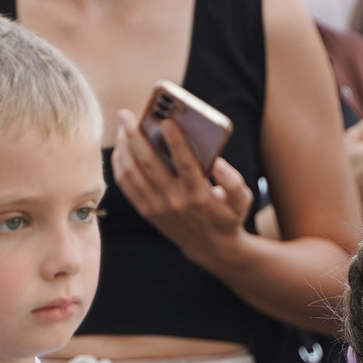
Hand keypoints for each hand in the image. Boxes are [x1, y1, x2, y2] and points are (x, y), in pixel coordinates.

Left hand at [111, 109, 254, 268]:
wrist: (210, 248)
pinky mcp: (146, 211)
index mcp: (199, 195)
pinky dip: (120, 163)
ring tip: (122, 127)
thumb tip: (219, 164)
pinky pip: (126, 184)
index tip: (167, 119)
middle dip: (135, 135)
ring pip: (132, 172)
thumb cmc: (227, 216)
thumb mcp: (242, 201)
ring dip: (124, 147)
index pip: (185, 164)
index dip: (175, 141)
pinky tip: (120, 147)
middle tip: (127, 114)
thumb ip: (234, 182)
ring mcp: (157, 207)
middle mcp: (175, 201)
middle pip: (149, 164)